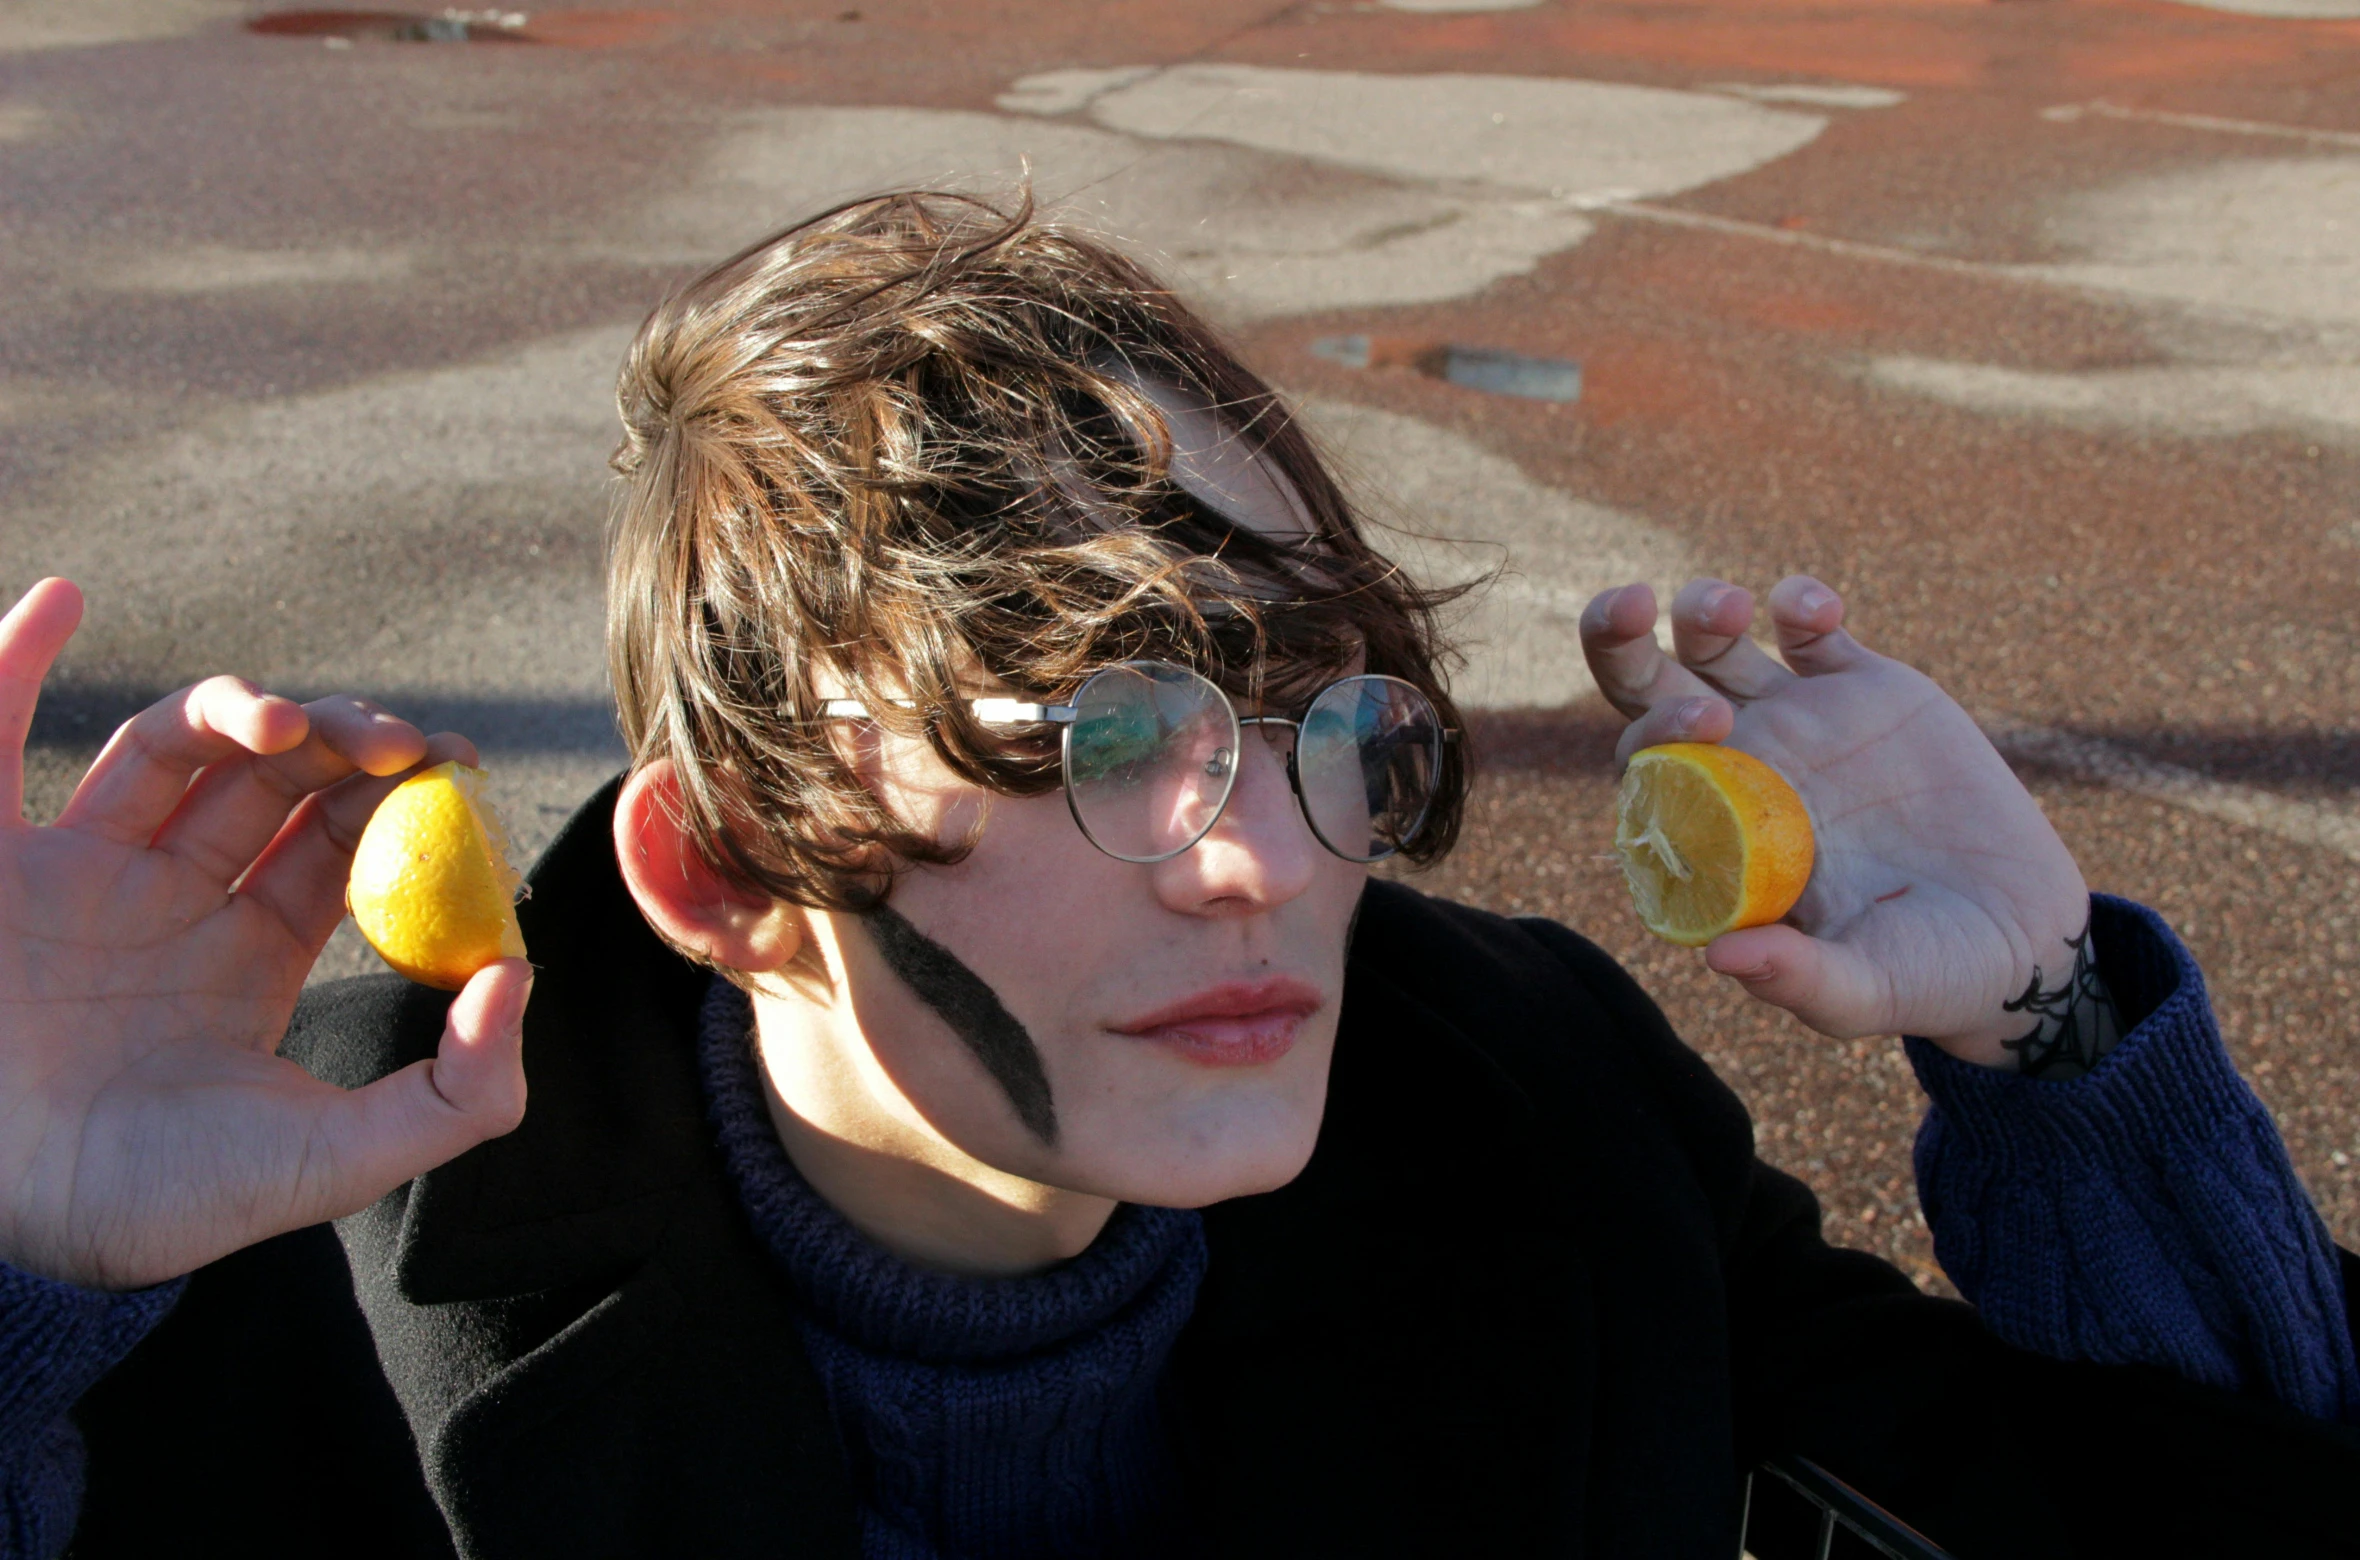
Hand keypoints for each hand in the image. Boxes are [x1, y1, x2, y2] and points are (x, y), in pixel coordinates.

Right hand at [0, 579, 528, 1288]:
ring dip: (237, 709)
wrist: (4, 1233)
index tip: (458, 767)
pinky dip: (14, 661)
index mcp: (247, 954)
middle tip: (400, 742)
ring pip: (169, 750)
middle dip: (344, 743)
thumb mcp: (331, 1162)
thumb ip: (454, 1095)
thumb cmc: (158, 1205)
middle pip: (270, 781)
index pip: (340, 843)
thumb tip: (520, 975)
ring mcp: (73, 874)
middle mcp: (166, 900)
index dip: (401, 796)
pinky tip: (61, 598)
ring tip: (289, 721)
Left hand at [1579, 575, 2087, 1064]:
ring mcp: (1797, 726)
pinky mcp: (1862, 691)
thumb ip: (1800, 980)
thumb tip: (1721, 957)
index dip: (1648, 739)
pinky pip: (1811, 632)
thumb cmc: (1927, 975)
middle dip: (1618, 643)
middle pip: (1647, 694)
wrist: (2021, 935)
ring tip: (1729, 605)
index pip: (1644, 777)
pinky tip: (1809, 608)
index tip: (1704, 725)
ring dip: (1701, 611)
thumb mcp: (1867, 990)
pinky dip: (1800, 605)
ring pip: (1714, 648)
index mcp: (1716, 841)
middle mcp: (1738, 775)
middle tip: (1632, 606)